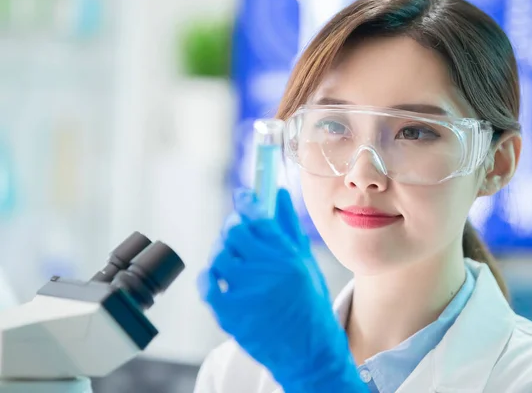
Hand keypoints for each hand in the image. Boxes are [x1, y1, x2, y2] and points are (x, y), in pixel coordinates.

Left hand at [198, 188, 366, 392]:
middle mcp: (266, 271)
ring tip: (234, 261)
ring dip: (223, 252)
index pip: (259, 216)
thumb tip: (280, 193)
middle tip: (238, 231)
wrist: (308, 352)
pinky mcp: (228, 313)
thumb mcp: (306, 263)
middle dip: (234, 226)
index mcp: (287, 257)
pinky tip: (221, 279)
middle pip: (234, 231)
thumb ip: (290, 227)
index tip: (244, 196)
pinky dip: (210, 276)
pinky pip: (206, 282)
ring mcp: (245, 292)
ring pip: (219, 255)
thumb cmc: (309, 305)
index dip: (247, 201)